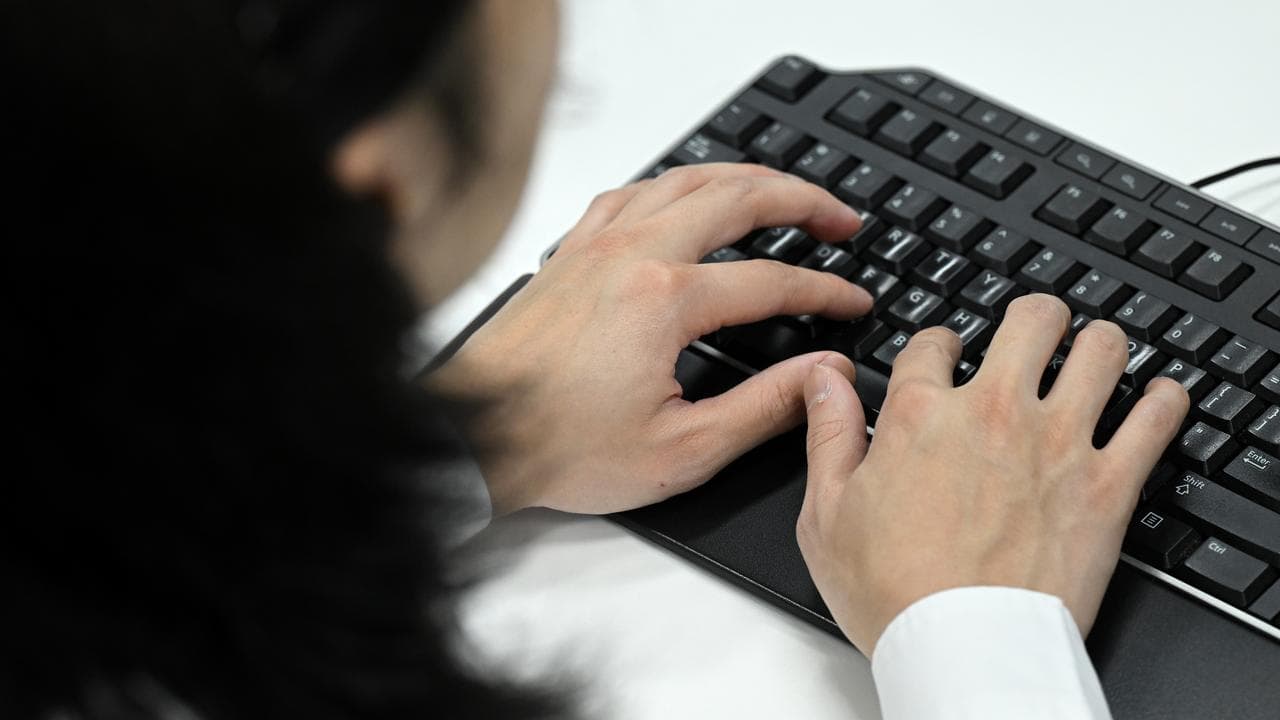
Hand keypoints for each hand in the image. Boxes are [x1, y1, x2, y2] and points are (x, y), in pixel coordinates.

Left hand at [430, 163, 873, 514]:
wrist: (472, 436)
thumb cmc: (560, 447)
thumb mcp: (681, 449)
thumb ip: (763, 408)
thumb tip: (820, 375)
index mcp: (665, 301)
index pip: (771, 280)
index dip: (824, 290)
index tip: (852, 303)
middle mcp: (632, 255)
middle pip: (738, 198)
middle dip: (803, 200)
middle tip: (841, 218)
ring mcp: (596, 245)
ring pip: (685, 179)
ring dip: (745, 177)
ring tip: (783, 190)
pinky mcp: (569, 252)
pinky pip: (632, 191)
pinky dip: (675, 182)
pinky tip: (687, 194)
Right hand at [795, 294, 1189, 654]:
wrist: (963, 651)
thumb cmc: (893, 593)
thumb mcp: (826, 513)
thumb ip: (827, 434)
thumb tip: (822, 379)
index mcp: (922, 415)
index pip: (933, 342)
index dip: (938, 343)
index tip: (945, 355)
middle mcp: (995, 413)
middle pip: (1032, 321)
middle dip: (1034, 317)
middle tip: (1035, 330)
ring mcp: (1059, 443)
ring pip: (1101, 349)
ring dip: (1097, 344)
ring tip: (1093, 352)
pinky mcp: (1109, 484)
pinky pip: (1158, 417)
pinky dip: (1164, 399)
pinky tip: (1157, 399)